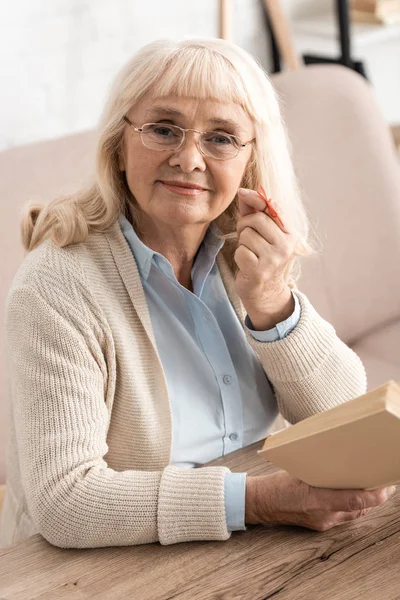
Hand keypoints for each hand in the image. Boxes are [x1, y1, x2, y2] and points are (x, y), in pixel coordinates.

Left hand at [234, 187, 299, 329]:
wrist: (265, 292)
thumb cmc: (262, 258)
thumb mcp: (263, 234)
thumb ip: (255, 212)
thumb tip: (244, 192)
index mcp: (291, 234)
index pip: (272, 208)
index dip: (256, 198)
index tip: (242, 192)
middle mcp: (287, 246)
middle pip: (257, 219)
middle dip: (244, 225)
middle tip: (245, 236)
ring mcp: (274, 259)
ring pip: (246, 235)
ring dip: (242, 243)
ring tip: (249, 252)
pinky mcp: (260, 270)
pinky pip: (241, 251)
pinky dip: (239, 256)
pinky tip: (247, 264)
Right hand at [245, 471, 396, 530]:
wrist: (262, 503)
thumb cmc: (278, 484)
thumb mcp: (300, 470)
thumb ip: (322, 469)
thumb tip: (342, 460)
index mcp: (318, 500)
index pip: (355, 500)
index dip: (375, 496)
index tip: (387, 487)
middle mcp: (324, 515)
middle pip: (359, 508)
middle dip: (374, 497)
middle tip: (384, 482)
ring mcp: (323, 522)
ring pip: (353, 513)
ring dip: (364, 502)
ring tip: (372, 487)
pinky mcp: (321, 525)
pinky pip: (343, 516)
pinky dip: (351, 506)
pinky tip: (351, 494)